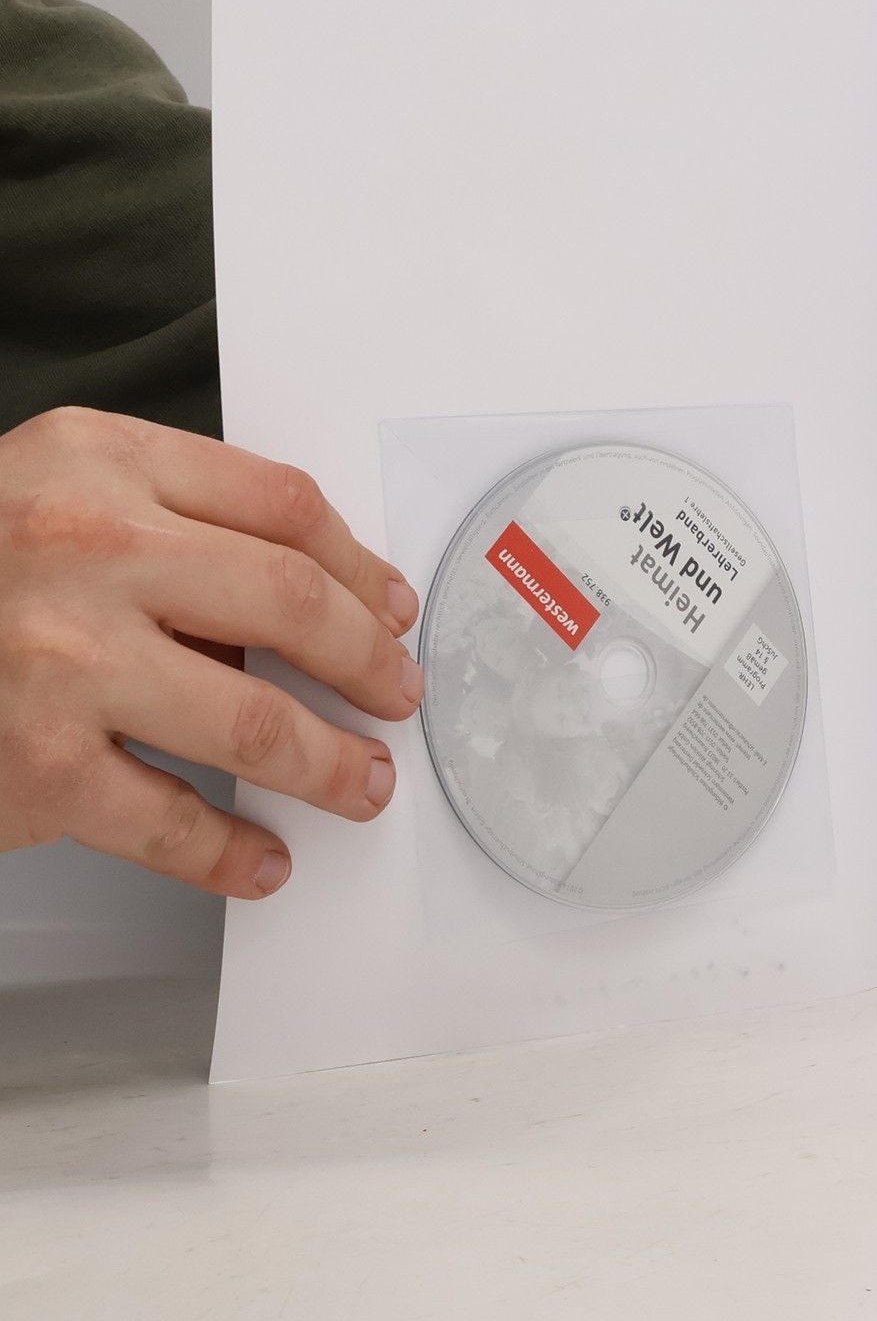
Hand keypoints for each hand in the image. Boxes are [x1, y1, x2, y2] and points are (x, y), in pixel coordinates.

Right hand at [0, 408, 420, 896]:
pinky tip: (260, 857)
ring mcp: (58, 660)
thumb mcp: (52, 494)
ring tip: (363, 781)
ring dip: (328, 763)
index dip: (359, 564)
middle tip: (396, 694)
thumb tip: (313, 600)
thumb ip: (169, 522)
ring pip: (252, 720)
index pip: (281, 506)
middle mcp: (82, 549)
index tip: (390, 607)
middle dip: (367, 661)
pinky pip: (167, 820)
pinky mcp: (33, 765)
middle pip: (289, 602)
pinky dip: (229, 850)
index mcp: (97, 463)